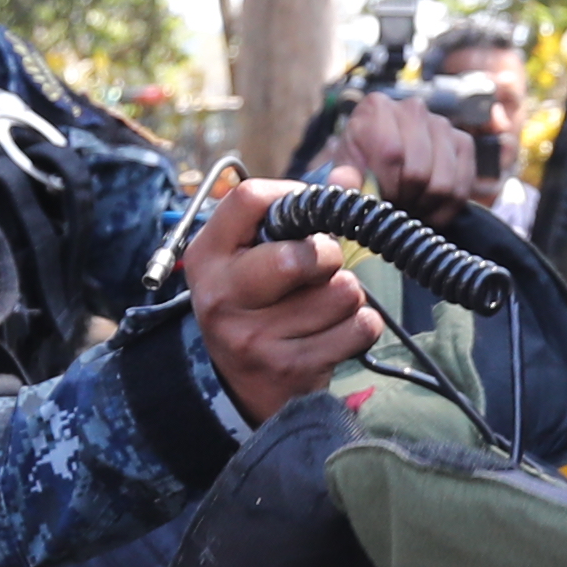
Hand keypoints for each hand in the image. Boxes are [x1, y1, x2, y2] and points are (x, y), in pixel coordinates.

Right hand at [185, 166, 375, 424]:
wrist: (236, 391)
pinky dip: (360, 327)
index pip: (250, 199)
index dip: (294, 196)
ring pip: (342, 292)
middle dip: (328, 257)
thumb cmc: (253, 308)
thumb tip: (348, 175)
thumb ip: (294, 216)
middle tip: (320, 270)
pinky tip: (334, 334)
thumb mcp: (250, 260)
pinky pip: (359, 327)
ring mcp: (254, 338)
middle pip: (301, 255)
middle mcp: (222, 296)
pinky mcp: (290, 368)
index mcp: (207, 257)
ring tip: (322, 308)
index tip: (308, 213)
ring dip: (346, 296)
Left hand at [319, 90, 486, 221]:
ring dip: (424, 207)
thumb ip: (342, 180)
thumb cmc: (363, 166)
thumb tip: (342, 180)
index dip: (386, 186)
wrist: (384, 164)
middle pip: (418, 172)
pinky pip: (461, 189)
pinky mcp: (463, 142)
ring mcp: (442, 124)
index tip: (380, 199)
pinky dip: (444, 210)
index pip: (391, 152)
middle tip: (394, 206)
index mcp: (376, 107)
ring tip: (409, 208)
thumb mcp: (346, 173)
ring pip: (442, 185)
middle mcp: (413, 108)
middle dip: (405, 199)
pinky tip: (427, 209)